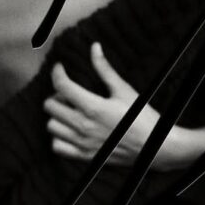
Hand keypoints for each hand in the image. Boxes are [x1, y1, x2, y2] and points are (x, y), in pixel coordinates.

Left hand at [44, 42, 160, 164]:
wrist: (154, 146)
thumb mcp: (123, 90)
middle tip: (68, 92)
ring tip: (69, 110)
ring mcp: (82, 143)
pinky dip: (58, 137)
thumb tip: (94, 47)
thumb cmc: (141, 117)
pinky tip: (70, 129)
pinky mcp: (85, 156)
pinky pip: (57, 147)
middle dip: (56, 94)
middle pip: (50, 106)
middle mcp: (83, 126)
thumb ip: (105, 69)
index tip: (60, 68)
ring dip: (56, 116)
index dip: (57, 73)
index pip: (62, 86)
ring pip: (51, 126)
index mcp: (93, 107)